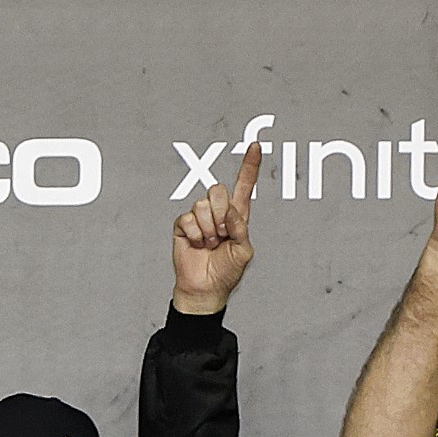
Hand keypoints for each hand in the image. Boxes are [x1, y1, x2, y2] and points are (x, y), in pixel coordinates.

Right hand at [171, 142, 260, 314]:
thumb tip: (229, 212)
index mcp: (237, 216)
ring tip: (210, 243)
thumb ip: (241, 228)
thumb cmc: (225, 272)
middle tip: (222, 233)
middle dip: (221, 213)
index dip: (249, 166)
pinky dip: (194, 234)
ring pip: (202, 204)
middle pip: (218, 190)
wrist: (204, 288)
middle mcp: (218, 213)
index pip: (244, 186)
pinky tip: (198, 244)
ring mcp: (199, 219)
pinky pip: (187, 218)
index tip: (254, 147)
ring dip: (208, 228)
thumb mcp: (244, 251)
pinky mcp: (183, 226)